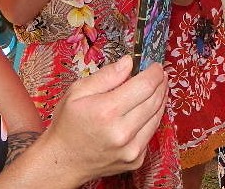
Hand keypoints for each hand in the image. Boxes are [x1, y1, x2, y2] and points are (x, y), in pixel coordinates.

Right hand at [41, 56, 167, 182]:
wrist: (63, 162)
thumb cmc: (67, 124)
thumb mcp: (77, 92)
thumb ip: (106, 76)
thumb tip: (128, 62)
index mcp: (107, 111)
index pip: (144, 86)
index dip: (154, 73)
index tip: (155, 65)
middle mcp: (122, 132)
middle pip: (154, 100)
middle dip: (160, 84)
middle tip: (160, 74)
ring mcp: (131, 149)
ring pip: (157, 117)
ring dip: (160, 99)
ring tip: (158, 87)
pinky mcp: (136, 160)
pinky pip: (150, 133)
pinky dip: (152, 118)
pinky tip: (147, 108)